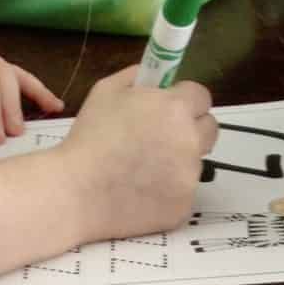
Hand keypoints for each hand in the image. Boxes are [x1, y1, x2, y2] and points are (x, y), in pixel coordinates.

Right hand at [58, 66, 218, 240]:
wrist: (74, 193)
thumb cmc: (87, 139)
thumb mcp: (106, 91)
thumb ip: (138, 77)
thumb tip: (155, 76)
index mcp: (176, 107)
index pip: (202, 97)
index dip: (184, 103)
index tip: (169, 112)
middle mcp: (190, 141)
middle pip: (209, 130)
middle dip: (191, 131)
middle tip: (161, 142)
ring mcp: (189, 178)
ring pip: (194, 165)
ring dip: (177, 164)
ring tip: (142, 173)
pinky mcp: (183, 208)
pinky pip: (183, 195)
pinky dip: (167, 195)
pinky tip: (142, 194)